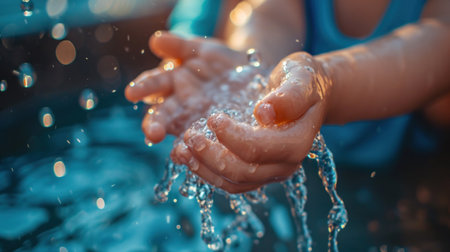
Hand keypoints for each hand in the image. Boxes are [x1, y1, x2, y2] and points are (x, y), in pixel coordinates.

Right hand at [125, 31, 246, 142]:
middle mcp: (180, 106)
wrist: (250, 79)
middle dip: (154, 125)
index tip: (132, 93)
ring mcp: (196, 123)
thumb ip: (179, 45)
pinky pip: (200, 147)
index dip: (143, 89)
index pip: (153, 87)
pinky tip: (188, 157)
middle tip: (152, 133)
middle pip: (162, 116)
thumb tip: (156, 40)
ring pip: (179, 135)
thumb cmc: (220, 62)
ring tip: (172, 149)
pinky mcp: (212, 136)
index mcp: (173, 83)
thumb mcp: (202, 49)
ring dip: (177, 144)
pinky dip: (194, 153)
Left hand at [173, 52, 332, 192]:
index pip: (259, 149)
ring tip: (180, 149)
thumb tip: (264, 113)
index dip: (232, 137)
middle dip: (211, 156)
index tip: (214, 118)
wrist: (307, 94)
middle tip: (189, 135)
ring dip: (203, 169)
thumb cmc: (304, 82)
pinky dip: (205, 172)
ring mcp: (270, 172)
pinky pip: (229, 181)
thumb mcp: (301, 77)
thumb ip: (289, 95)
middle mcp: (285, 164)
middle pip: (243, 172)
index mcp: (297, 143)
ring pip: (233, 183)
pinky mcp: (256, 172)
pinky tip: (186, 155)